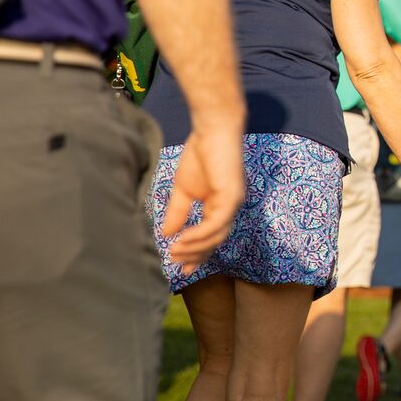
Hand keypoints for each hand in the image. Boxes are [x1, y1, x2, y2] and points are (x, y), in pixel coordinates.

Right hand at [161, 127, 244, 273]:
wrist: (211, 130)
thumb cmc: (199, 155)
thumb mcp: (183, 190)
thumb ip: (177, 213)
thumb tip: (166, 235)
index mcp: (221, 206)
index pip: (212, 237)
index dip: (198, 254)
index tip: (182, 270)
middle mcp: (231, 207)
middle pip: (216, 241)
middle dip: (196, 255)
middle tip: (177, 265)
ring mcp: (234, 203)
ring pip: (217, 235)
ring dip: (195, 247)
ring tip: (175, 253)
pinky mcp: (232, 196)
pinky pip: (216, 223)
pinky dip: (199, 234)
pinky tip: (183, 239)